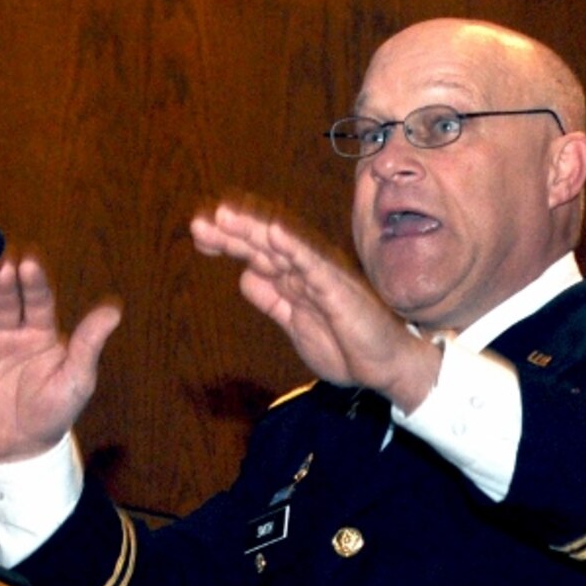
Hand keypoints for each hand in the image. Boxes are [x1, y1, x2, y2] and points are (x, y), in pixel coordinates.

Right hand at [0, 255, 121, 462]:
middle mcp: (10, 331)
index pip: (37, 300)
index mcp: (40, 331)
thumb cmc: (54, 413)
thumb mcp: (78, 379)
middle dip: (1, 280)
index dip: (33, 283)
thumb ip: (89, 344)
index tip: (28, 264)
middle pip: (4, 299)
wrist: (22, 449)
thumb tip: (113, 311)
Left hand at [189, 201, 440, 410]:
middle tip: (199, 222)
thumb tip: (244, 275)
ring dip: (254, 231)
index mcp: (293, 280)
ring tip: (226, 216)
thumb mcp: (295, 325)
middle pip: (263, 245)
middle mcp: (304, 271)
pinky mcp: (338, 288)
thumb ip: (272, 300)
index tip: (199, 235)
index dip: (228, 241)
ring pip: (282, 247)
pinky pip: (313, 264)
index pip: (256, 253)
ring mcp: (321, 277)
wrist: (385, 368)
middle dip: (231, 232)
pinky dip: (293, 247)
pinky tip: (273, 233)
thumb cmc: (346, 346)